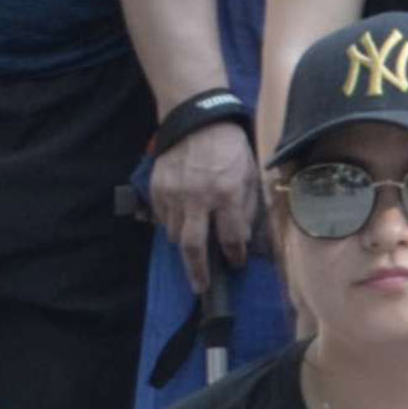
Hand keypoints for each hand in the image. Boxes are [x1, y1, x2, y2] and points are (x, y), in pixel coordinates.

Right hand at [147, 119, 261, 269]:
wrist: (195, 121)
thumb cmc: (229, 147)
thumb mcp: (250, 172)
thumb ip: (248, 205)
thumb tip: (244, 236)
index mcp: (226, 193)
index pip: (230, 236)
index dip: (235, 255)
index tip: (236, 263)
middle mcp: (198, 198)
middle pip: (193, 246)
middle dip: (198, 271)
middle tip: (201, 287)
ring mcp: (173, 195)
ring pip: (175, 235)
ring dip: (185, 248)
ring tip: (194, 256)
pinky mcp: (157, 190)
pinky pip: (163, 220)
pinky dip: (172, 227)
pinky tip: (182, 227)